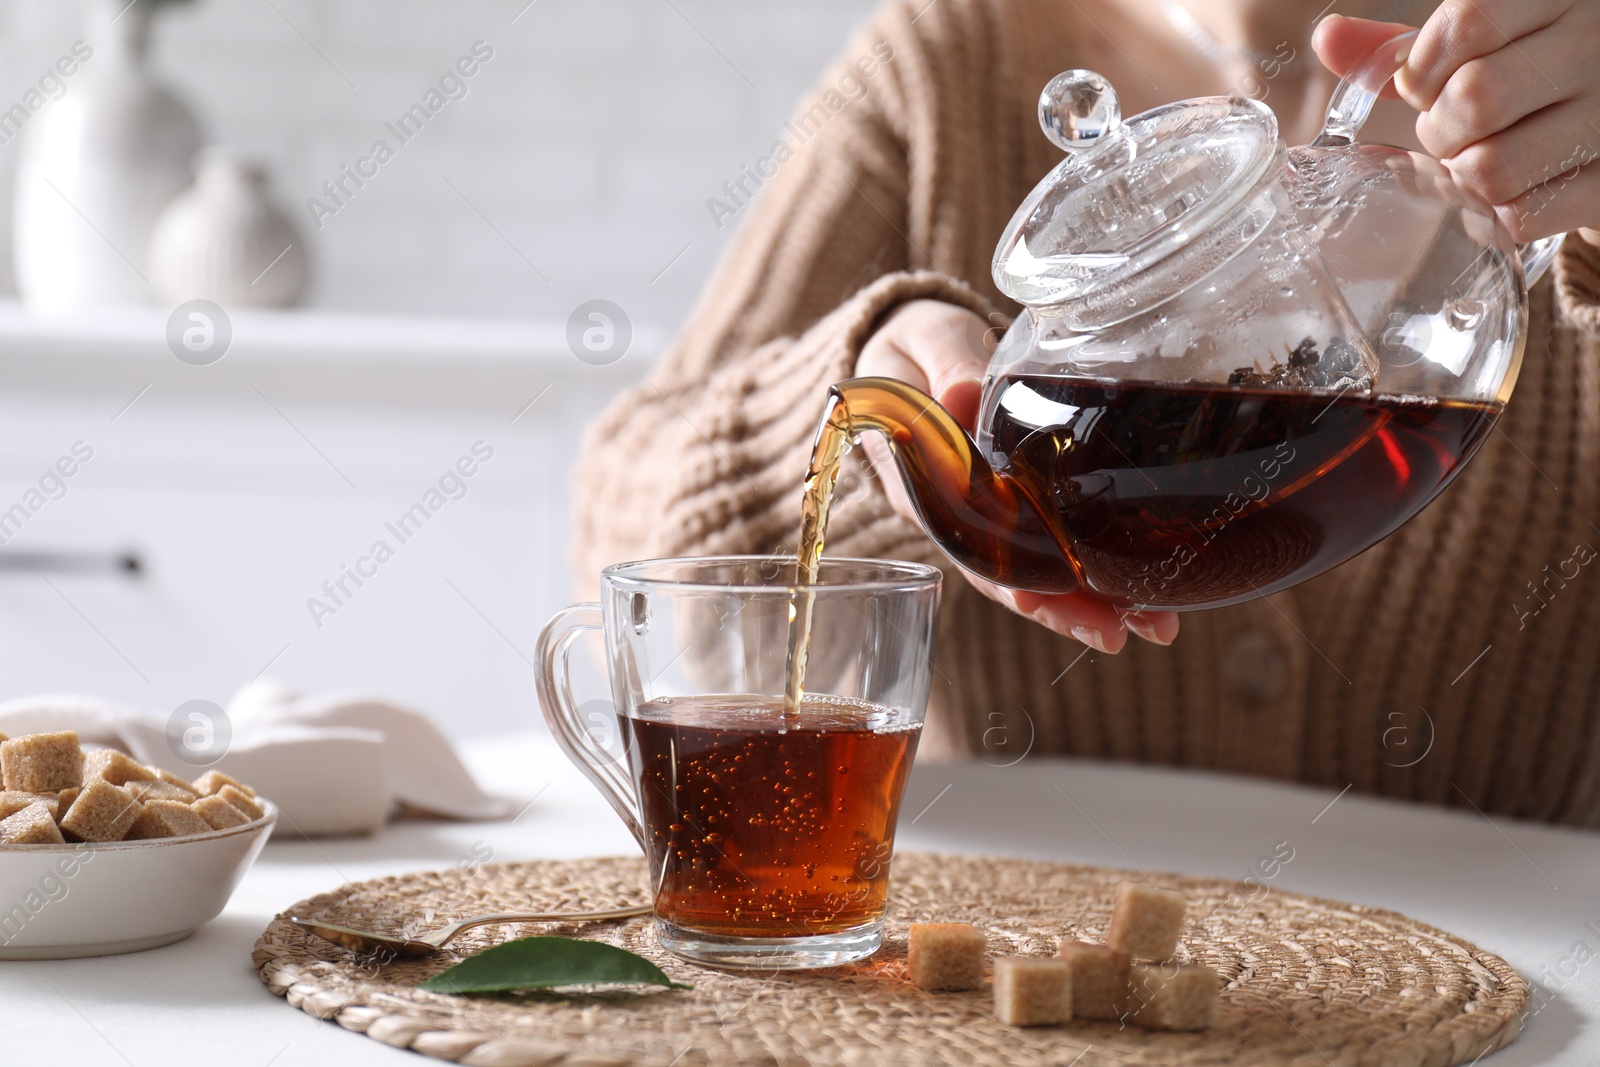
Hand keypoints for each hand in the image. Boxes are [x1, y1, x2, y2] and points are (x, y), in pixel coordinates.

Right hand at [854, 299, 1179, 653]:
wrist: (913, 350)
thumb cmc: (912, 346)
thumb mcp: (919, 342)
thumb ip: (942, 364)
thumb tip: (960, 396)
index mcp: (922, 484)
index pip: (969, 544)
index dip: (1010, 577)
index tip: (1052, 597)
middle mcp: (957, 514)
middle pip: (1011, 576)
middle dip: (1066, 609)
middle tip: (1123, 632)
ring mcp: (989, 513)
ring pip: (1039, 570)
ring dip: (1092, 599)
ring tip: (1153, 623)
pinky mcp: (1017, 501)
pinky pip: (1055, 542)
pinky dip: (1096, 567)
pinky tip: (1143, 586)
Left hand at [1315, 5, 1599, 243]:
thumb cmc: (1535, 79)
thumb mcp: (1481, 47)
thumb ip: (1407, 46)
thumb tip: (1327, 40)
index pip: (1470, 21)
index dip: (1423, 68)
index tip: (1423, 87)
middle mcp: (1596, 45)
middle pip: (1476, 98)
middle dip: (1440, 129)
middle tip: (1452, 133)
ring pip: (1493, 167)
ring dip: (1466, 177)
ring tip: (1483, 160)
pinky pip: (1525, 217)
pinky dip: (1499, 215)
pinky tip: (1513, 192)